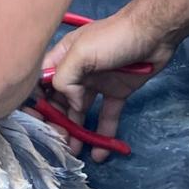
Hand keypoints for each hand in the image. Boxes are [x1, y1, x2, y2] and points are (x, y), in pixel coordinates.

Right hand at [41, 7, 176, 161]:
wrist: (154, 33)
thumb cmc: (113, 39)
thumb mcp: (81, 53)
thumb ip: (65, 79)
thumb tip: (72, 105)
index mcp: (63, 57)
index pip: (40, 82)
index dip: (35, 101)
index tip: (35, 122)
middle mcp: (77, 71)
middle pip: (59, 100)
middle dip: (55, 122)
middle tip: (57, 142)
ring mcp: (97, 83)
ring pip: (80, 111)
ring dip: (74, 131)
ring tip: (72, 153)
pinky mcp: (117, 92)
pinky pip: (106, 116)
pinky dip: (102, 135)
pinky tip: (98, 155)